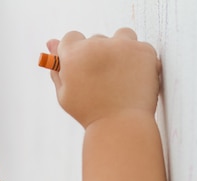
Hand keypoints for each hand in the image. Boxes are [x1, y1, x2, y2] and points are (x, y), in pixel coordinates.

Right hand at [46, 28, 160, 127]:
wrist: (120, 127)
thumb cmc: (89, 113)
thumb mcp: (65, 94)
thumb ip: (57, 68)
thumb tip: (52, 44)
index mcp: (74, 54)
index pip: (71, 38)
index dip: (75, 53)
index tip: (82, 67)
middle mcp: (97, 45)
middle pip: (96, 39)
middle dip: (98, 55)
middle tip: (103, 82)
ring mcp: (123, 46)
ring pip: (121, 37)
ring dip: (120, 50)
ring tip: (120, 76)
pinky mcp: (144, 51)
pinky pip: (140, 47)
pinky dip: (139, 60)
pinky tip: (134, 79)